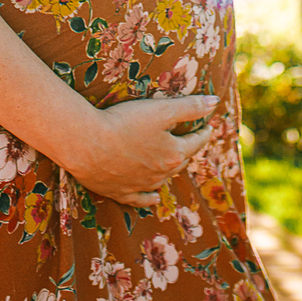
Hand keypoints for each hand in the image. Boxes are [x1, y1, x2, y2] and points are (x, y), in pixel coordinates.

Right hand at [63, 95, 218, 206]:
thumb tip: (214, 101)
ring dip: (171, 172)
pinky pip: (141, 199)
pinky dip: (150, 198)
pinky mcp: (120, 192)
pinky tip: (155, 198)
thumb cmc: (124, 123)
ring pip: (163, 180)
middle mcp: (160, 174)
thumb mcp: (161, 109)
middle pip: (180, 161)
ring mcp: (140, 185)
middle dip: (188, 150)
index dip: (203, 133)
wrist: (87, 144)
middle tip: (191, 141)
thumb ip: (189, 107)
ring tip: (175, 164)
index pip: (195, 142)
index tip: (208, 127)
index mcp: (173, 154)